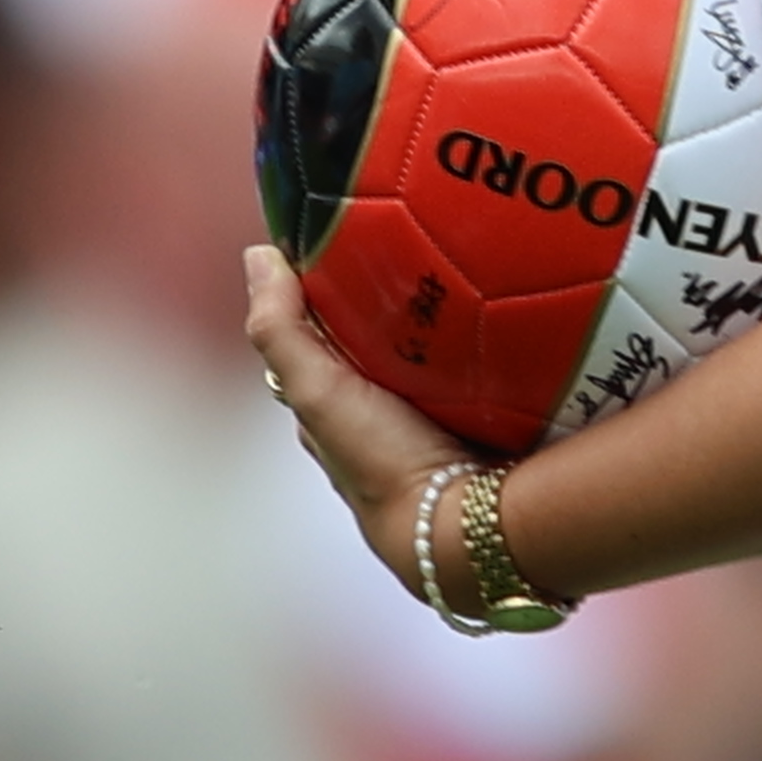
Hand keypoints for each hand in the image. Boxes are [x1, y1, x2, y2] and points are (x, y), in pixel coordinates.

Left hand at [246, 245, 490, 609]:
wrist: (464, 524)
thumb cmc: (381, 464)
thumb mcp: (318, 390)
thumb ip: (282, 329)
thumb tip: (258, 254)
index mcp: (334, 412)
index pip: (322, 339)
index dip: (329, 293)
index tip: (353, 235)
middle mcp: (379, 418)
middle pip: (380, 343)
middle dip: (396, 302)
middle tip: (422, 241)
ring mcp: (431, 421)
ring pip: (433, 356)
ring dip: (449, 320)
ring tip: (472, 264)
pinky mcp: (481, 419)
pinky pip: (480, 368)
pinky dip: (487, 342)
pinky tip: (503, 310)